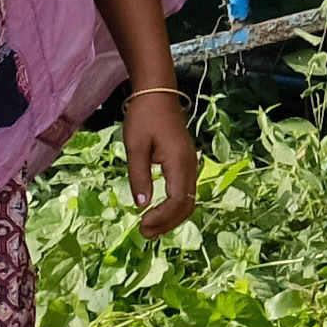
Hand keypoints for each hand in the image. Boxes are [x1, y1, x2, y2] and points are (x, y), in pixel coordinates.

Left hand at [117, 82, 204, 234]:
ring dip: (171, 217)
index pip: (177, 202)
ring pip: (187, 200)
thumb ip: (139, 176)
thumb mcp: (135, 146)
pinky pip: (184, 191)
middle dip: (167, 223)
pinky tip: (158, 211)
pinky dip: (173, 206)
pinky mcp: (185, 162)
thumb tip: (142, 205)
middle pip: (186, 206)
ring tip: (150, 227)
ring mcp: (190, 164)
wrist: (158, 93)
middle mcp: (190, 166)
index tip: (142, 225)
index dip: (161, 218)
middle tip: (146, 234)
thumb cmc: (144, 117)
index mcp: (179, 163)